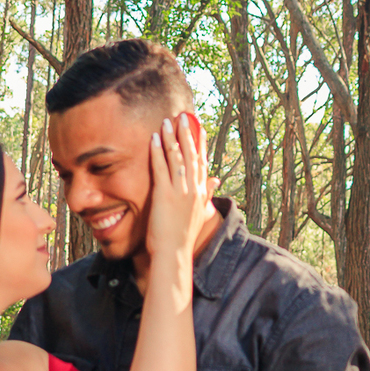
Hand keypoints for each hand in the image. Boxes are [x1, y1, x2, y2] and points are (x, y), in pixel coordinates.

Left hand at [145, 114, 215, 264]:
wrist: (174, 254)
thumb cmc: (183, 237)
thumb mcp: (199, 214)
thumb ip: (207, 194)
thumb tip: (215, 181)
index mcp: (202, 194)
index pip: (202, 163)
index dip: (201, 144)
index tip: (200, 128)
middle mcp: (194, 189)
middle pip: (192, 155)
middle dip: (188, 134)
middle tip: (184, 116)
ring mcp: (181, 191)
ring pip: (178, 158)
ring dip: (172, 138)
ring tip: (168, 122)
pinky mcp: (165, 195)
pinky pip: (161, 168)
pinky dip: (158, 152)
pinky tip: (154, 138)